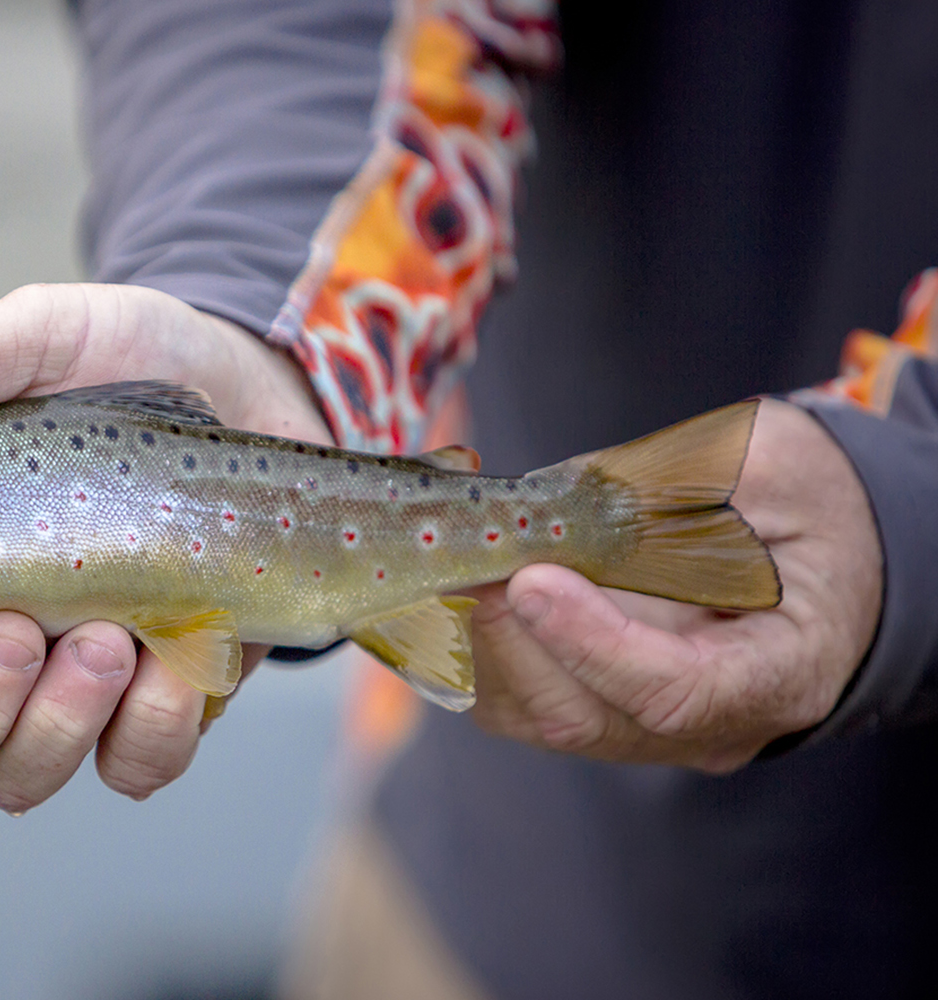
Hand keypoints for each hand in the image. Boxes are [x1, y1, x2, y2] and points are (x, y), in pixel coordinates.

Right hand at [0, 283, 330, 811]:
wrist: (253, 384)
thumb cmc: (121, 360)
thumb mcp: (41, 341)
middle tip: (18, 629)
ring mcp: (72, 688)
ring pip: (21, 776)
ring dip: (57, 725)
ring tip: (109, 638)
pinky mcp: (161, 702)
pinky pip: (137, 765)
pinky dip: (154, 727)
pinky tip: (178, 657)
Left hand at [467, 399, 883, 771]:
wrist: (824, 560)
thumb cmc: (813, 511)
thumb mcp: (777, 466)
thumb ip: (676, 482)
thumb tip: (551, 498)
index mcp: (782, 672)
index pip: (676, 693)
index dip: (594, 646)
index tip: (531, 581)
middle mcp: (708, 727)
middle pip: (582, 714)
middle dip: (506, 633)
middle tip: (461, 554)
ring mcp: (644, 729)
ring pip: (532, 712)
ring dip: (474, 638)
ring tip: (448, 558)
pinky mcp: (592, 709)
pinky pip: (511, 698)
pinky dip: (467, 641)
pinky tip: (455, 577)